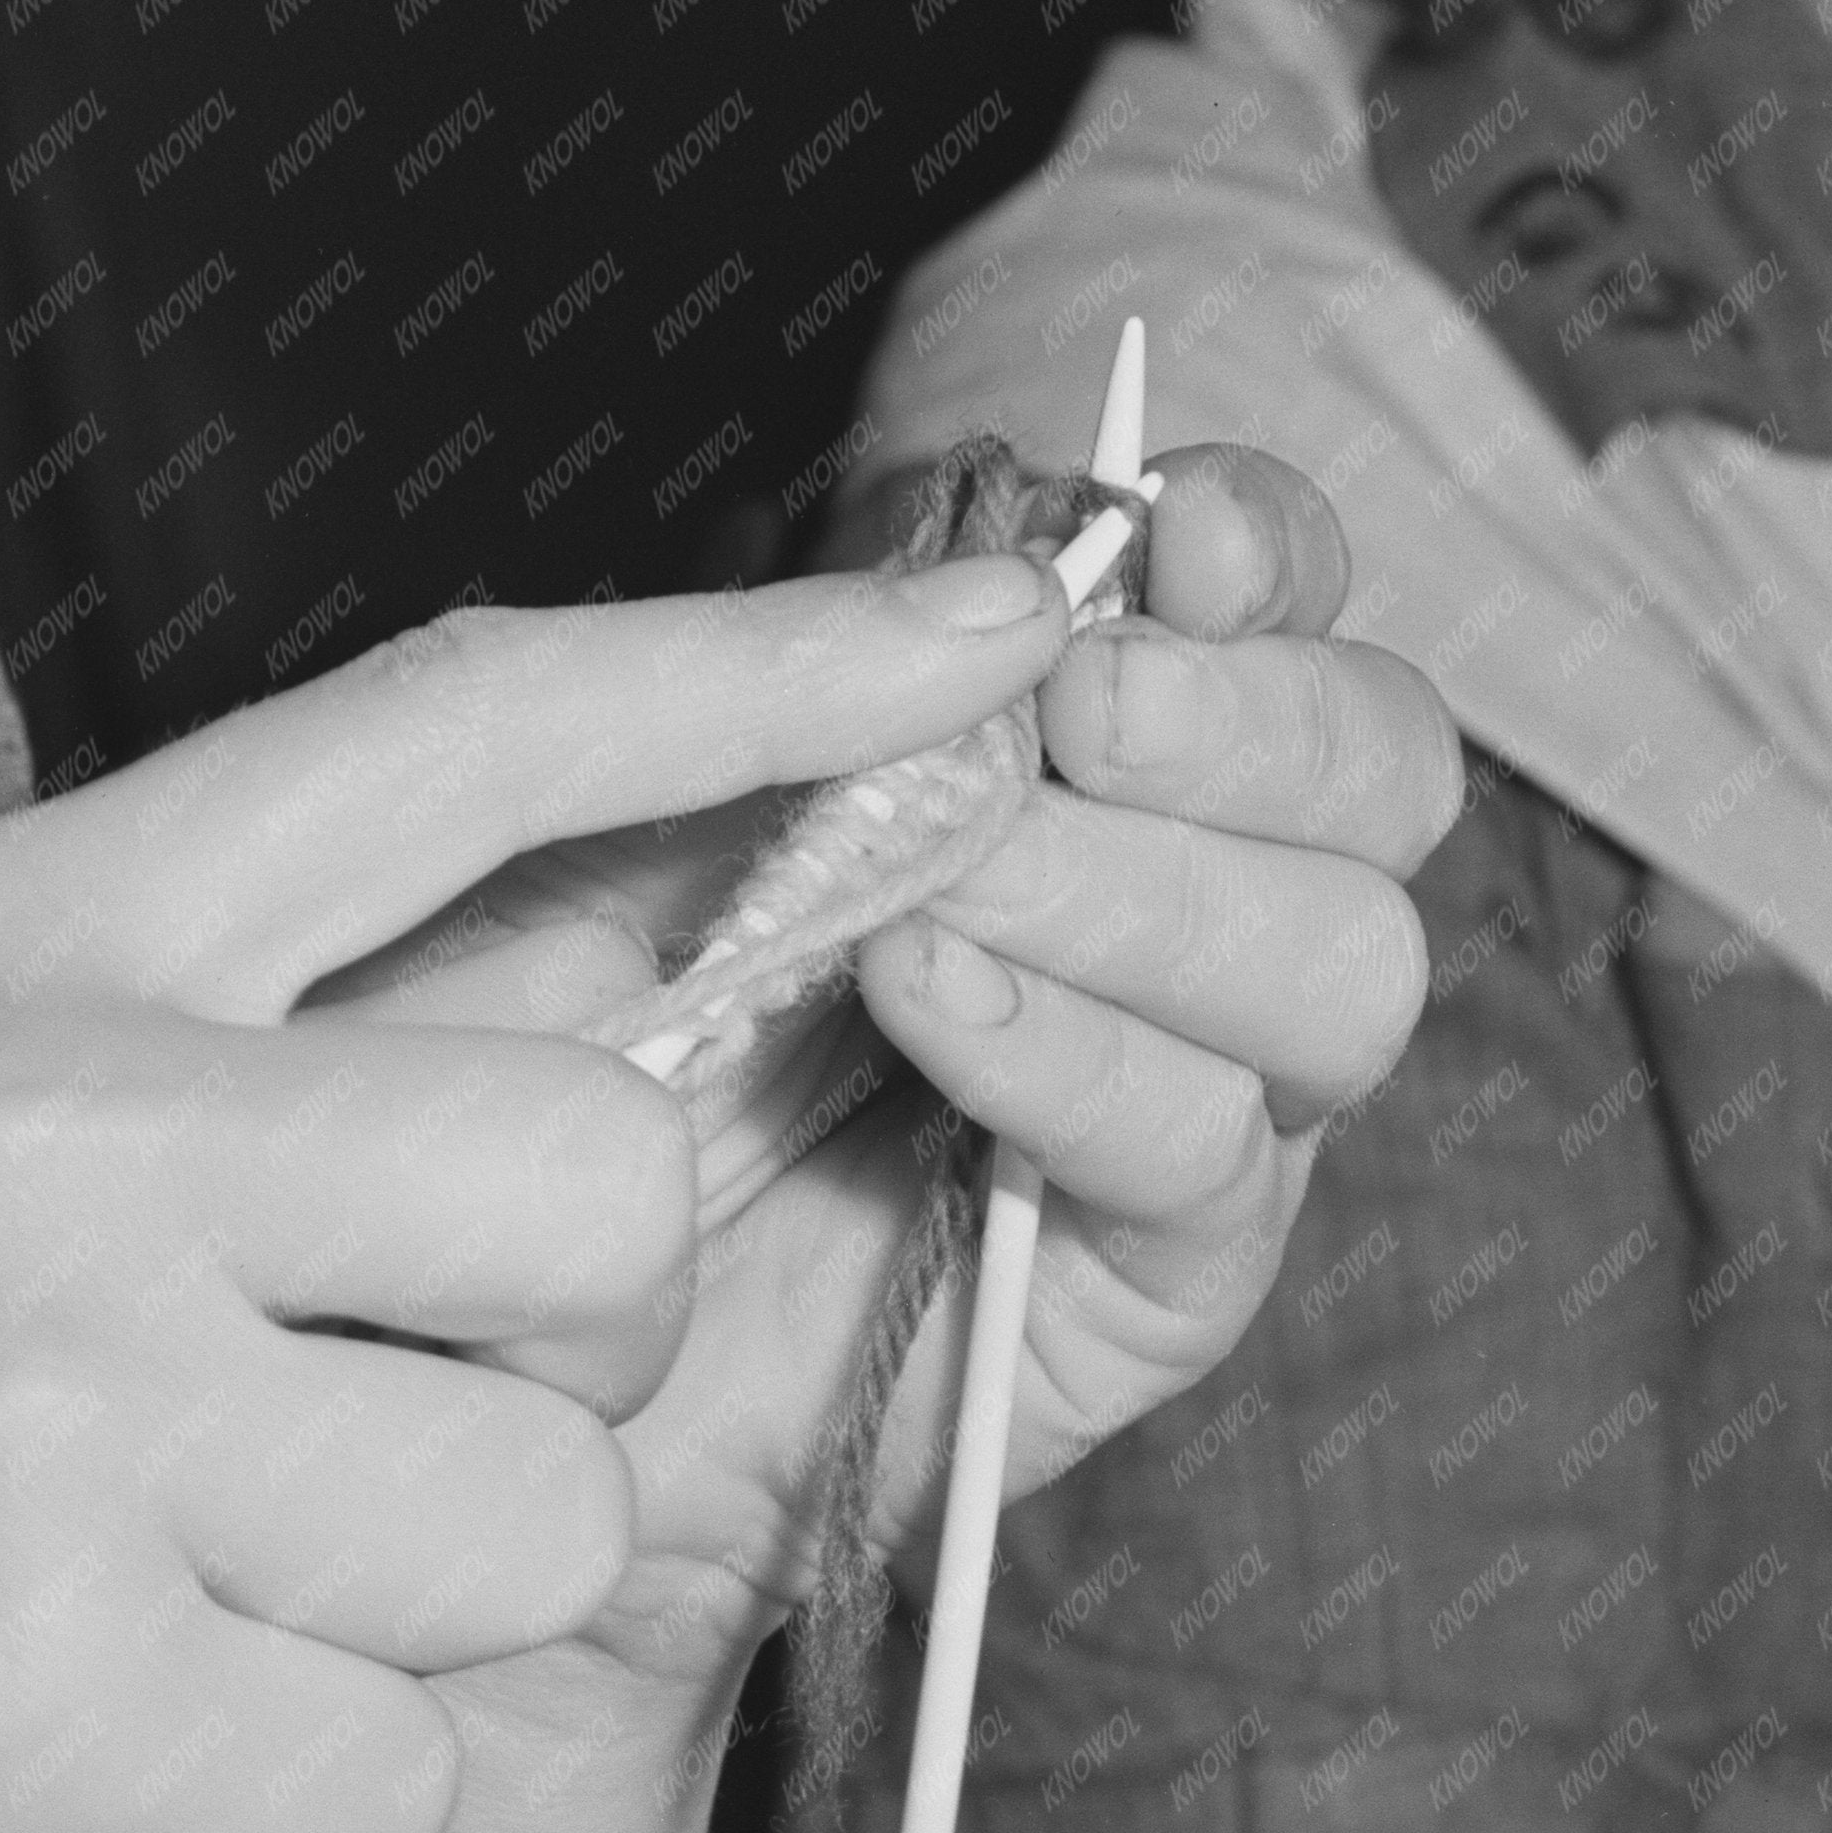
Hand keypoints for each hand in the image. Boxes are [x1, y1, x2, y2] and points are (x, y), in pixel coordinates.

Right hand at [0, 555, 1076, 1832]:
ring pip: (542, 1512)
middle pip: (602, 1178)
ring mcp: (43, 1399)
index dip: (762, 668)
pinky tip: (56, 1767)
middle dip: (551, 1345)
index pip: (456, 728)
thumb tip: (638, 999)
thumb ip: (213, 1043)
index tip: (1002, 633)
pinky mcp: (51, 1690)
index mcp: (2, 937)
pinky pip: (402, 1764)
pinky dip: (279, 1810)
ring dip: (394, 1617)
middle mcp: (38, 1118)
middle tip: (327, 1437)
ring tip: (132, 1615)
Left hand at [331, 446, 1460, 1708]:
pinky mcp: (1142, 1280)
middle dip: (1251, 720)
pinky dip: (1079, 1056)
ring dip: (1159, 891)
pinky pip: (1211, 1156)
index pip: (1261, 603)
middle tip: (1079, 712)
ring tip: (948, 885)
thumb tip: (1013, 589)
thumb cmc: (494, 1013)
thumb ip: (798, 670)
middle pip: (1380, 769)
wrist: (450, 1303)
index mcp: (1052, 737)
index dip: (1256, 550)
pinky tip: (930, 1004)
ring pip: (1345, 961)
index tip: (1169, 529)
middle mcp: (1156, 895)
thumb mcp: (592, 779)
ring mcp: (1170, 1088)